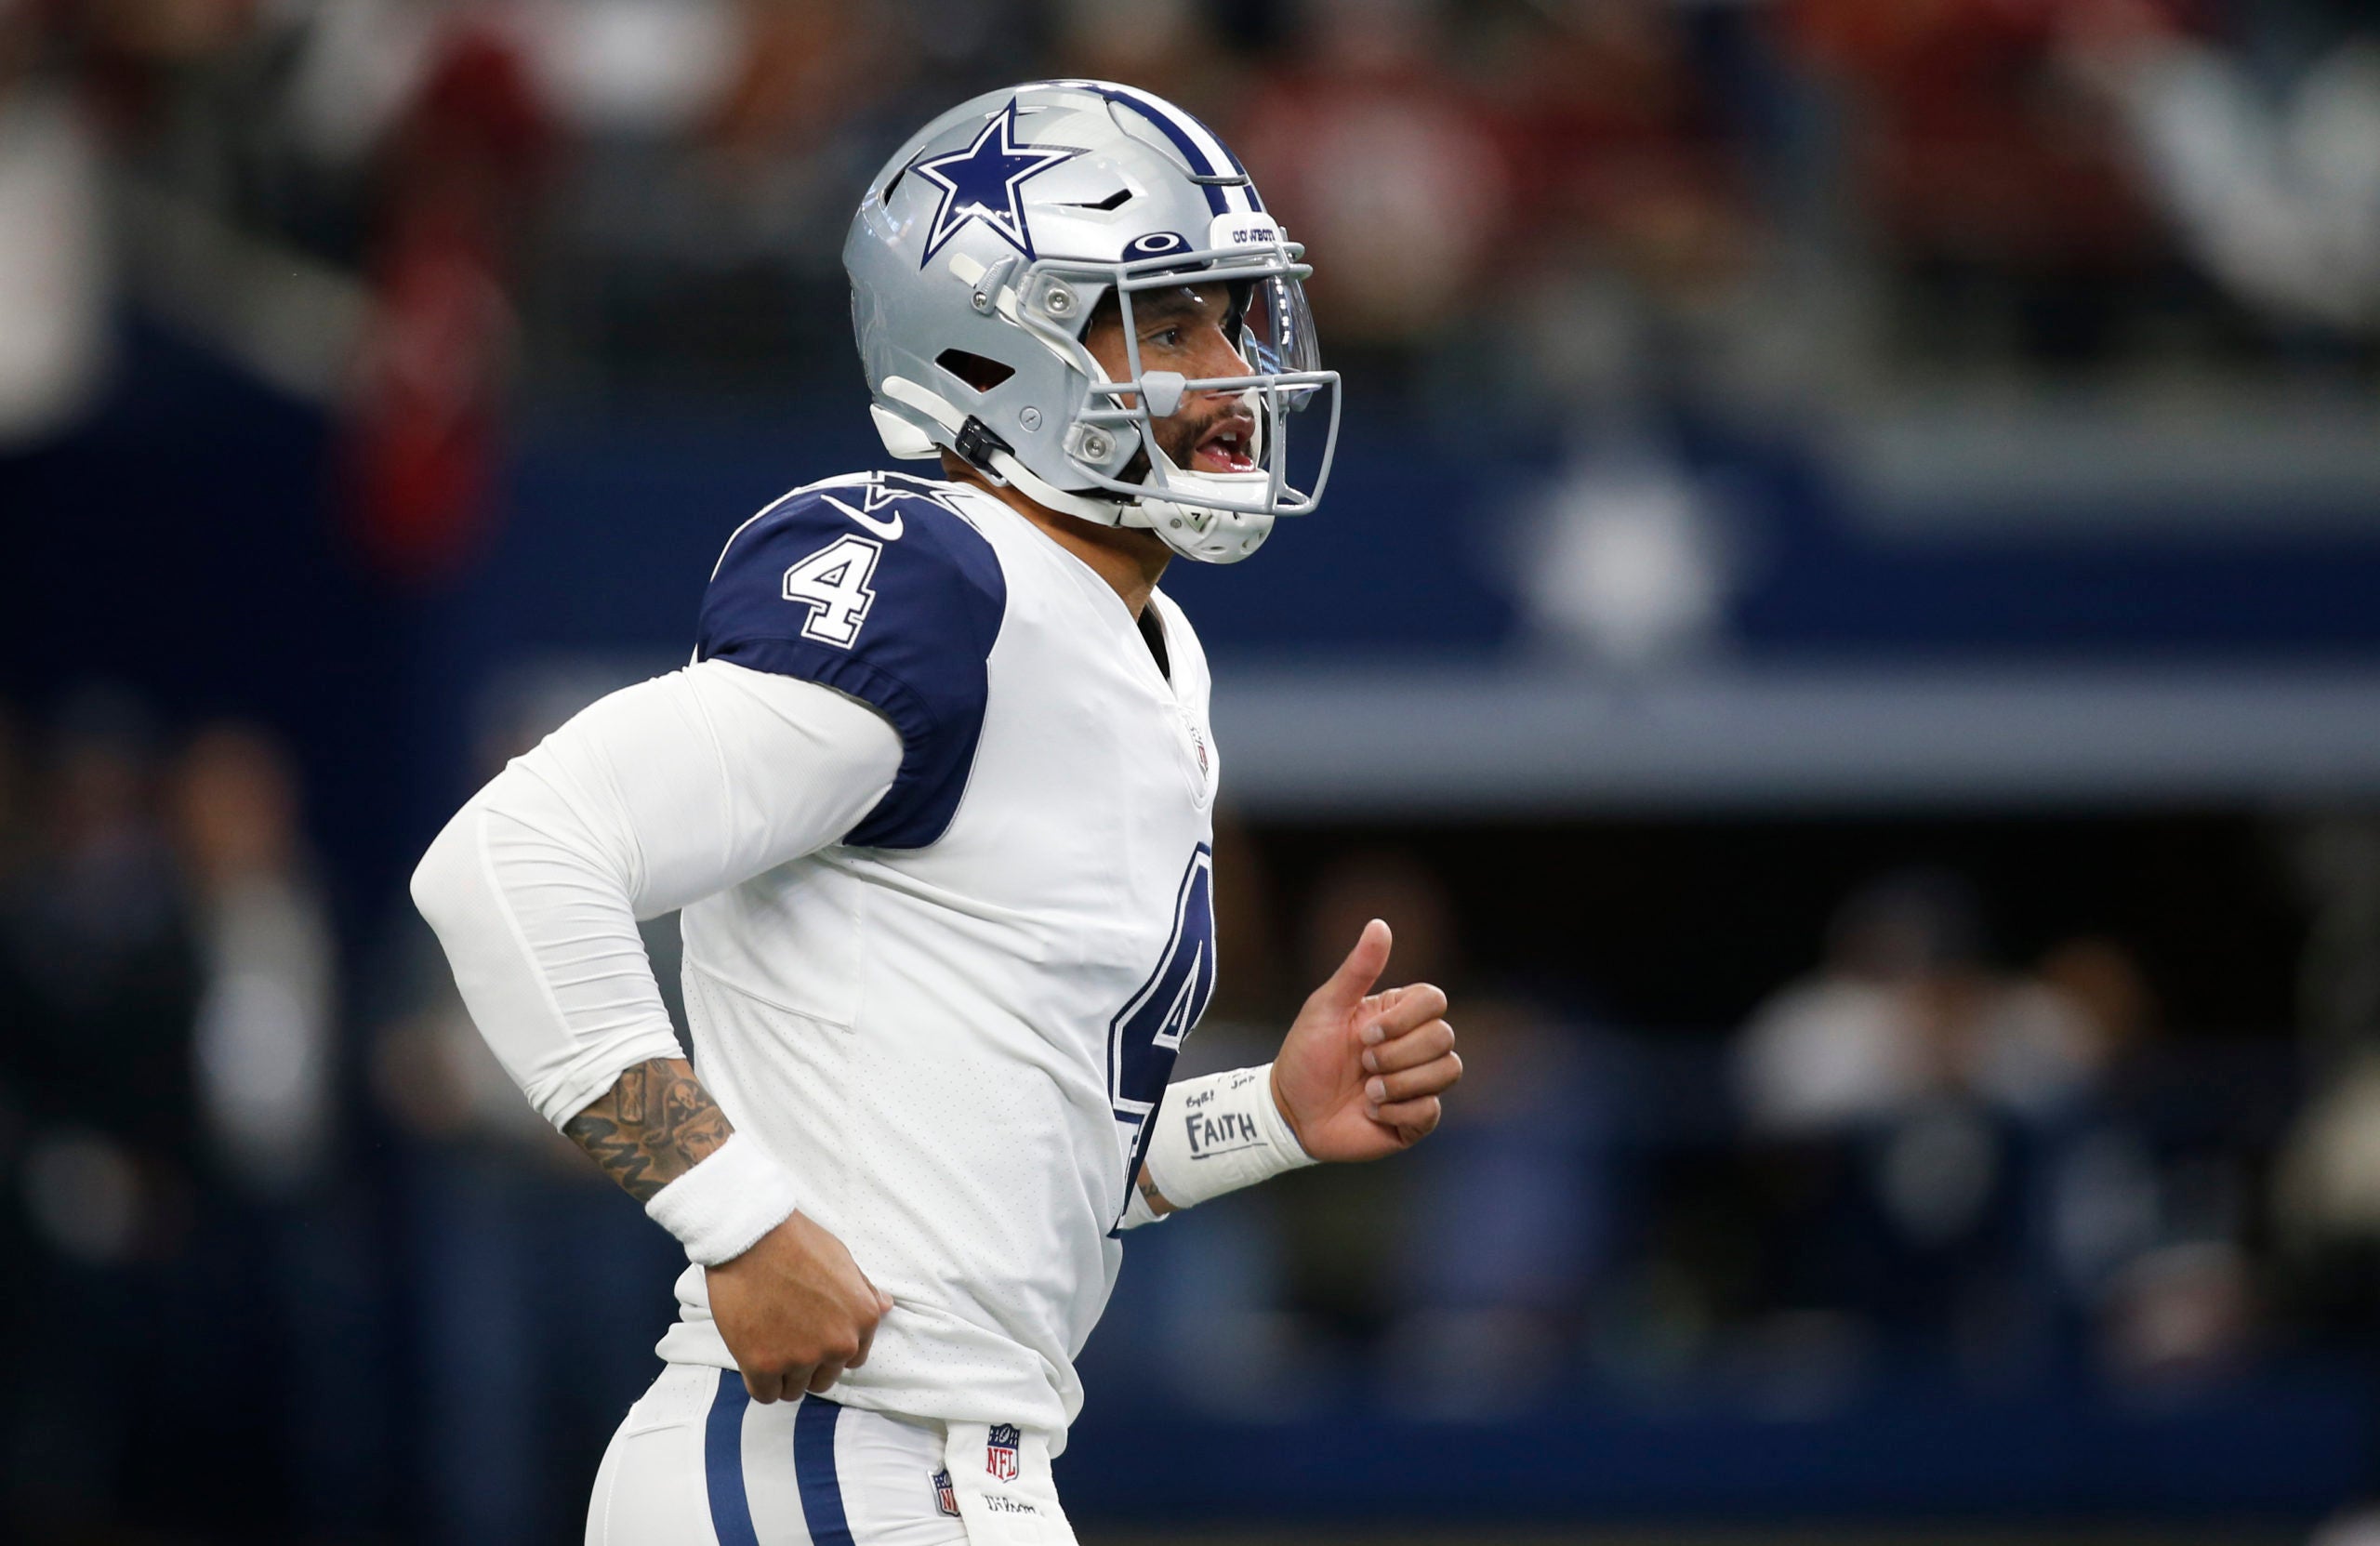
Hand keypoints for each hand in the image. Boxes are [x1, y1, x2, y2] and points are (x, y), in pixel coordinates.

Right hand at [705, 1210, 893, 1401]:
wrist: (751, 1236)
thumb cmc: (796, 1242)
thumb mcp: (843, 1259)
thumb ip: (864, 1290)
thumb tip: (886, 1306)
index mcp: (863, 1318)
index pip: (852, 1360)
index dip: (829, 1348)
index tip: (810, 1333)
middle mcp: (839, 1343)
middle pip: (824, 1379)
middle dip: (807, 1364)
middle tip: (785, 1334)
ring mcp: (802, 1357)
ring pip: (794, 1390)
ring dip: (782, 1373)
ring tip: (767, 1339)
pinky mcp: (764, 1365)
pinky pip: (766, 1394)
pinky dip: (759, 1381)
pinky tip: (752, 1355)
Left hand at [1270, 919, 1460, 1161]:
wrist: (1290, 1111)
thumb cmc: (1306, 1054)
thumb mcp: (1326, 1007)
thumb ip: (1357, 969)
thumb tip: (1380, 924)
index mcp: (1398, 1015)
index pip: (1435, 1001)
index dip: (1406, 1019)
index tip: (1365, 1033)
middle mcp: (1414, 1046)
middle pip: (1444, 1037)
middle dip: (1398, 1054)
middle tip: (1363, 1063)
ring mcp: (1419, 1082)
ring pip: (1448, 1071)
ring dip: (1400, 1083)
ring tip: (1368, 1090)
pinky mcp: (1416, 1118)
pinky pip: (1431, 1110)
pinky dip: (1397, 1111)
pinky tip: (1371, 1110)